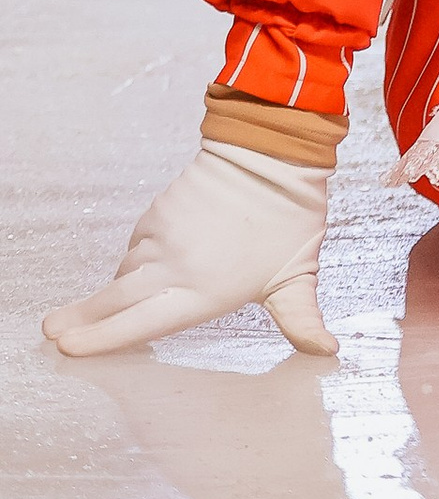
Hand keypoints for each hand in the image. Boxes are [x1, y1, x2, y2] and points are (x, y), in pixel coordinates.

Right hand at [42, 143, 334, 360]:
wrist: (273, 146)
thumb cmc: (290, 213)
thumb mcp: (297, 273)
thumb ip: (302, 319)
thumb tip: (328, 351)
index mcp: (203, 290)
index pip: (141, 323)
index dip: (102, 338)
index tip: (68, 347)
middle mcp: (173, 266)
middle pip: (115, 301)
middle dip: (81, 320)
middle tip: (51, 333)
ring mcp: (163, 235)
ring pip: (127, 271)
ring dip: (115, 291)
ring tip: (97, 311)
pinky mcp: (159, 210)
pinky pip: (139, 243)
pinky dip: (138, 258)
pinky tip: (148, 265)